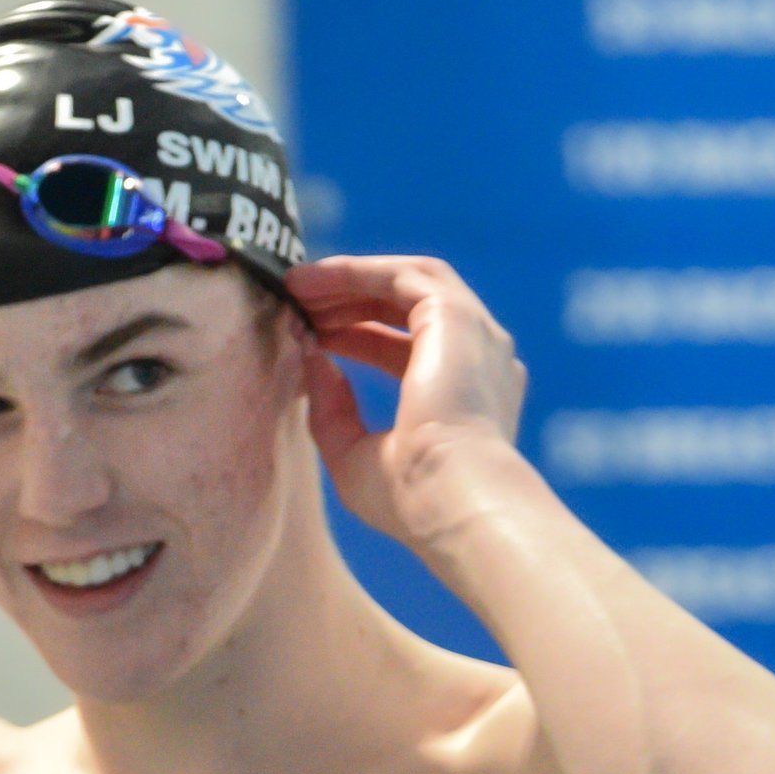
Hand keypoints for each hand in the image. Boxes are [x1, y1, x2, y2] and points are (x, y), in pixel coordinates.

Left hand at [289, 255, 526, 548]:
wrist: (449, 500)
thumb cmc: (410, 498)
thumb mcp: (353, 455)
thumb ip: (332, 408)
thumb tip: (311, 357)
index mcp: (463, 396)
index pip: (405, 348)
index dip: (354, 336)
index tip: (310, 333)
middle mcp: (477, 359)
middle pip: (406, 308)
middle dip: (348, 302)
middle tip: (297, 301)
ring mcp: (474, 334)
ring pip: (406, 281)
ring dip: (349, 279)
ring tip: (298, 285)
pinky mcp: (457, 315)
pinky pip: (403, 276)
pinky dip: (356, 273)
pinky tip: (312, 283)